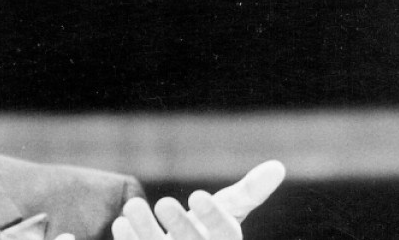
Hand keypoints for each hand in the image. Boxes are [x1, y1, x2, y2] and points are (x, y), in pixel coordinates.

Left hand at [111, 160, 285, 239]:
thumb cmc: (207, 230)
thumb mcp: (228, 212)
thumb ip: (249, 193)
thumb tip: (278, 166)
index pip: (225, 234)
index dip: (213, 217)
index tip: (197, 194)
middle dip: (179, 225)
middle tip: (164, 202)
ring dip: (145, 231)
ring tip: (132, 205)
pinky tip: (120, 224)